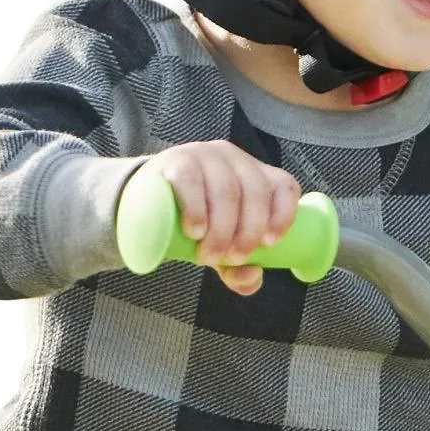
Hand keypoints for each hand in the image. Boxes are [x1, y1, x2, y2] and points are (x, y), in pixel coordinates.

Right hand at [139, 141, 301, 296]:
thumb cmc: (195, 225)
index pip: (284, 187)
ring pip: (226, 189)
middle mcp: (235, 160)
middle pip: (255, 191)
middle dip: (247, 232)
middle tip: (231, 258)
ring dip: (222, 228)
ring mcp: (205, 156)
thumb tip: (252, 275)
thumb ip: (239, 270)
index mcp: (255, 176)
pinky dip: (196, 209)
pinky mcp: (176, 161)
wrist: (145, 205)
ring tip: (208, 255)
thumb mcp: (221, 249)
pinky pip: (192, 180)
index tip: (269, 245)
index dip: (283, 215)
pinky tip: (195, 231)